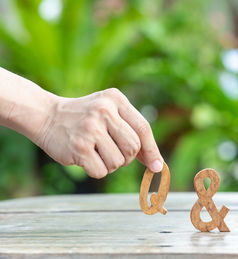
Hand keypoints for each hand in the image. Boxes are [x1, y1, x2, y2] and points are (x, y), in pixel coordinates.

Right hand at [35, 88, 163, 178]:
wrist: (46, 116)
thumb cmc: (84, 118)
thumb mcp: (109, 112)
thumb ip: (131, 131)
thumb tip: (156, 163)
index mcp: (115, 99)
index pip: (143, 128)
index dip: (152, 150)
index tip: (157, 166)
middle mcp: (104, 110)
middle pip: (133, 147)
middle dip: (127, 157)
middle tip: (112, 151)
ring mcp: (90, 128)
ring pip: (119, 162)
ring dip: (110, 164)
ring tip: (96, 151)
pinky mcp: (79, 146)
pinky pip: (101, 171)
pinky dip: (96, 170)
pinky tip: (85, 157)